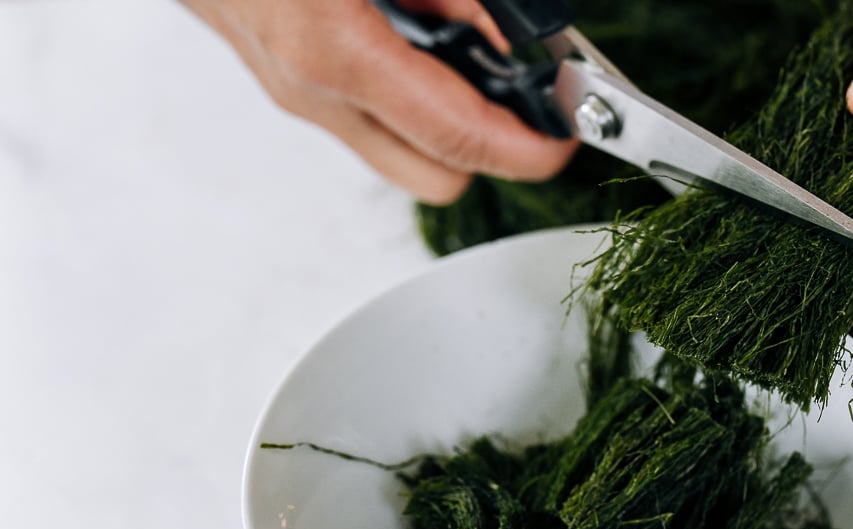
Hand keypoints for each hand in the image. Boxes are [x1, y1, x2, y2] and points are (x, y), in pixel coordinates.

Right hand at [181, 0, 576, 203]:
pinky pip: (368, 113)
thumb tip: (505, 27)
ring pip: (402, 151)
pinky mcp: (284, 82)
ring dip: (448, 117)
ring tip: (463, 47)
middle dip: (492, 145)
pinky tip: (413, 35)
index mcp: (333, 50)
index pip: (459, 137)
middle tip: (523, 89)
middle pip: (438, 178)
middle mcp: (312, 90)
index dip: (529, 149)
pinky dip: (408, 90)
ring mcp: (293, 93)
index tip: (568, 139)